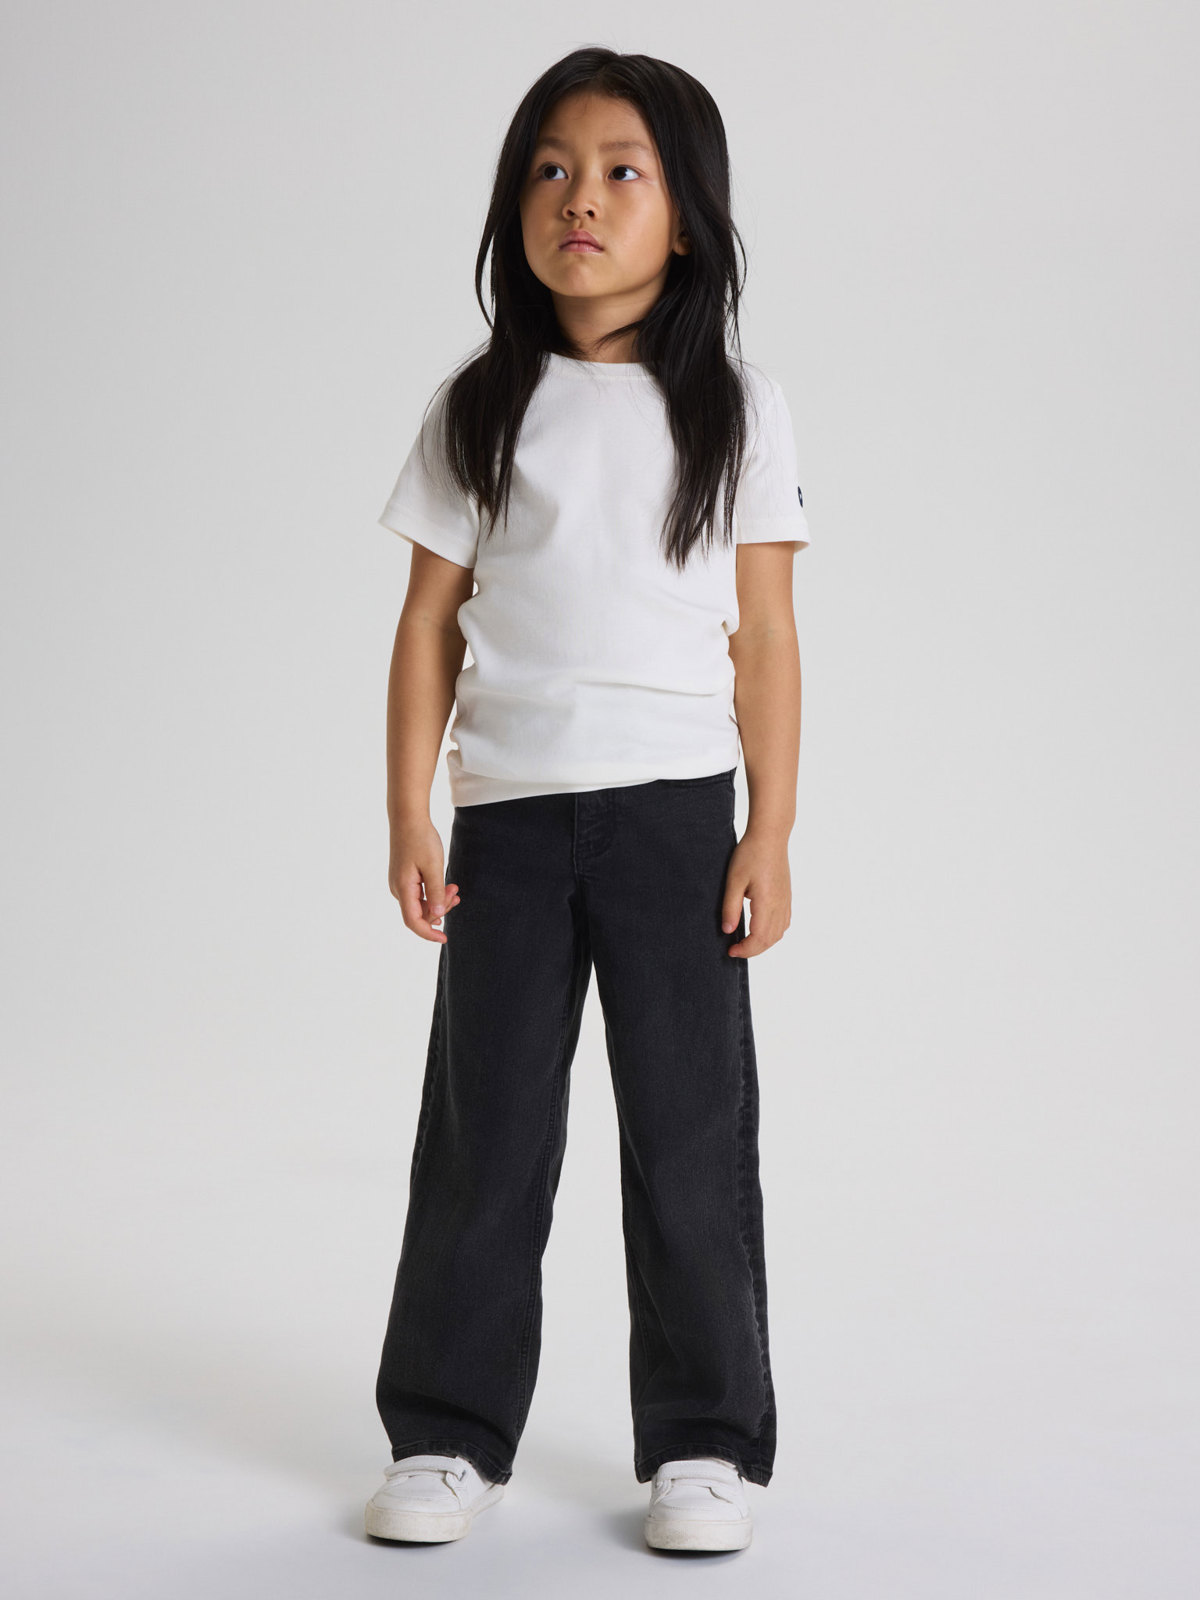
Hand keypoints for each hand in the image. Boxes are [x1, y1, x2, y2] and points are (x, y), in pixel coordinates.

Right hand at [389, 818, 460, 942]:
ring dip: (439, 900)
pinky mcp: (404, 877)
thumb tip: (436, 916)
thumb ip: (435, 893)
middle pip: (419, 913)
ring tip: (454, 888)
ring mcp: (400, 883)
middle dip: (440, 909)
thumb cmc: (421, 839)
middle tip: (456, 894)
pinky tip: (447, 887)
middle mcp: (398, 889)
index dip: (428, 933)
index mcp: (403, 888)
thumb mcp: (433, 867)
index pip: (413, 921)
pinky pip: (419, 894)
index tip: (444, 939)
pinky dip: (434, 893)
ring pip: (421, 904)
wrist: (408, 818)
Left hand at [721, 830, 790, 956]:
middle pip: (770, 940)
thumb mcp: (734, 881)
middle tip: (735, 949)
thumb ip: (731, 908)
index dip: (745, 950)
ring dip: (763, 943)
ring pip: (779, 933)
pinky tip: (761, 929)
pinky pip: (784, 923)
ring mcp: (786, 901)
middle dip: (753, 950)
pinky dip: (773, 933)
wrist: (770, 836)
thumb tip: (728, 931)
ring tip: (746, 942)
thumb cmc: (750, 854)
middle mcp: (780, 905)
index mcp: (767, 903)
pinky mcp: (787, 896)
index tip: (731, 950)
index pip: (759, 938)